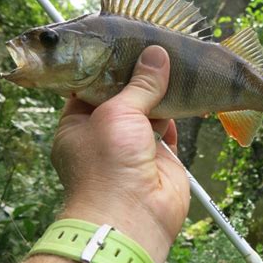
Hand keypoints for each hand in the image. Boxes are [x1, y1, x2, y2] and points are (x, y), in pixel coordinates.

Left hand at [51, 45, 189, 262]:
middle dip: (139, 80)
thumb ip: (140, 84)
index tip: (124, 45)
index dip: (106, 67)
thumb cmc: (108, 165)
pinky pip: (169, 130)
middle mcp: (104, 136)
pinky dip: (176, 115)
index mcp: (78, 125)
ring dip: (160, 95)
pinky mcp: (160, 158)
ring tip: (173, 65)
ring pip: (148, 113)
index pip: (89, 88)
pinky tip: (184, 95)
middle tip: (155, 51)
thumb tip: (157, 55)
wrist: (133, 217)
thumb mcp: (118, 113)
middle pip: (123, 99)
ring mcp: (133, 148)